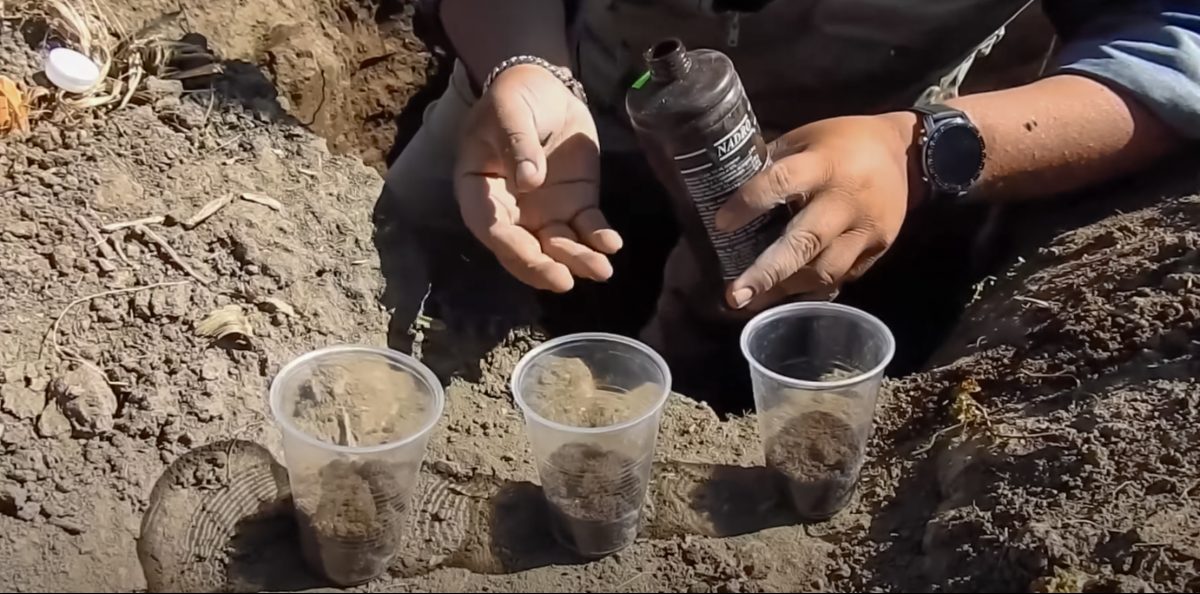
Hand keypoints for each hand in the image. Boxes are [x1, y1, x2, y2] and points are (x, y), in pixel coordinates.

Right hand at [454, 64, 622, 292]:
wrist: (543, 87)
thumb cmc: (513, 99)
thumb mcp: (508, 113)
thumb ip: (516, 144)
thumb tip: (528, 180)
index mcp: (480, 193)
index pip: (494, 230)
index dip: (514, 250)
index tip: (536, 262)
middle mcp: (510, 212)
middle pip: (525, 248)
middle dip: (545, 267)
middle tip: (566, 281)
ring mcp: (543, 211)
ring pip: (558, 245)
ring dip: (577, 260)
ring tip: (601, 269)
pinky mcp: (573, 204)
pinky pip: (585, 228)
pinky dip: (598, 239)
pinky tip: (611, 244)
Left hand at [714, 113, 918, 309]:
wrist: (907, 154)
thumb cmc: (845, 141)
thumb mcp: (806, 137)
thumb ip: (773, 163)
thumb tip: (728, 188)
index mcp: (824, 164)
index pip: (782, 182)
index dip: (749, 203)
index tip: (720, 224)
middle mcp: (845, 200)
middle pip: (804, 242)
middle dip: (766, 272)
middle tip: (734, 296)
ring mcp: (865, 228)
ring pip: (824, 270)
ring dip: (784, 289)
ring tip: (751, 301)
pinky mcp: (878, 249)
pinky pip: (841, 276)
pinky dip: (811, 290)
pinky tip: (785, 297)